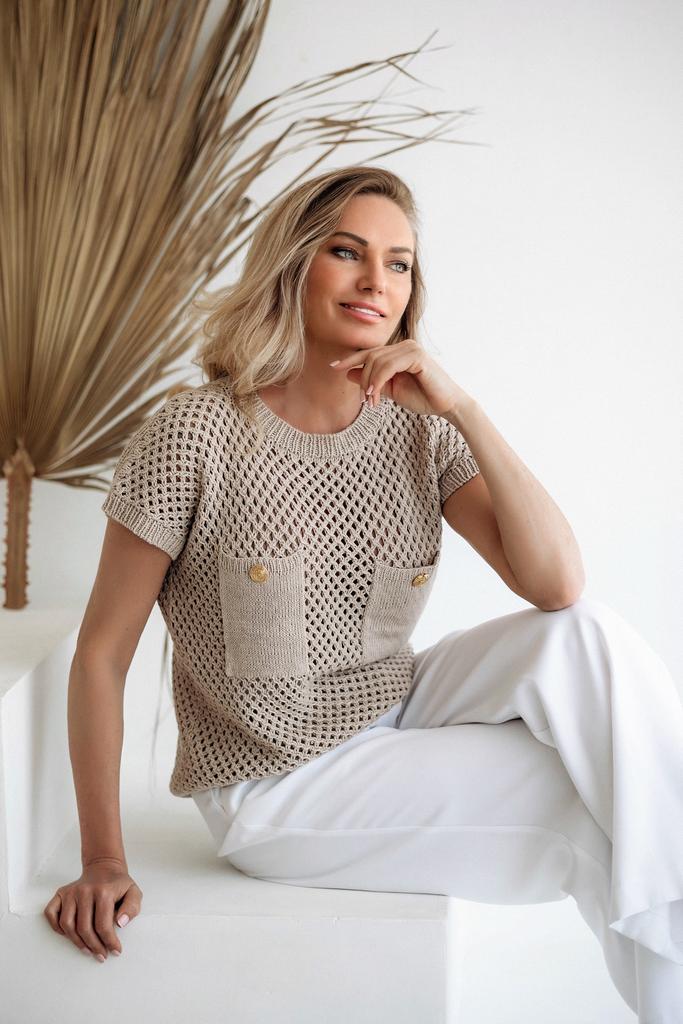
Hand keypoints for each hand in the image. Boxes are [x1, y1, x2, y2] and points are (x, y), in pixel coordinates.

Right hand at [43, 858, 142, 961]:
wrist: (104, 868)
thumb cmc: (118, 884)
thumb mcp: (133, 892)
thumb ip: (132, 907)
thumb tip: (121, 923)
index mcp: (103, 891)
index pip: (103, 925)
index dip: (109, 942)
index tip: (115, 951)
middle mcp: (84, 890)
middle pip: (84, 928)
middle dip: (94, 946)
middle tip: (101, 955)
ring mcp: (70, 892)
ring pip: (67, 924)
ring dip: (76, 941)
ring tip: (88, 950)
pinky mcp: (61, 893)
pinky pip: (51, 913)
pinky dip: (56, 926)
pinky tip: (68, 934)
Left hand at [330, 338, 468, 417]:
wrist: (447, 405)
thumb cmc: (423, 398)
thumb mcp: (391, 390)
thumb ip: (372, 381)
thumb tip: (348, 373)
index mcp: (398, 352)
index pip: (370, 353)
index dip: (350, 359)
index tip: (334, 366)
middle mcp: (404, 345)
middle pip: (370, 356)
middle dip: (363, 379)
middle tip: (365, 400)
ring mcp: (411, 348)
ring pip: (377, 361)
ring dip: (370, 383)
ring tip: (372, 401)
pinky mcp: (417, 355)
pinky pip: (388, 366)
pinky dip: (378, 380)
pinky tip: (376, 394)